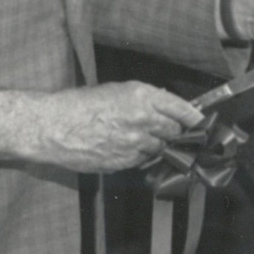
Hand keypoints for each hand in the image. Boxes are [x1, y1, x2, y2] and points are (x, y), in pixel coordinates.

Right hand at [0, 83, 201, 172]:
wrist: (53, 126)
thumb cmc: (80, 104)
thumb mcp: (116, 90)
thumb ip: (145, 99)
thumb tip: (167, 108)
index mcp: (143, 97)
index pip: (182, 110)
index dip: (194, 117)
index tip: (200, 121)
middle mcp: (143, 120)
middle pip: (174, 131)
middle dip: (175, 132)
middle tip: (171, 131)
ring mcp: (133, 144)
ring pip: (159, 148)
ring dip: (157, 145)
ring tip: (142, 139)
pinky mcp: (123, 162)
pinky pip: (142, 161)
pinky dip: (141, 156)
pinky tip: (129, 149)